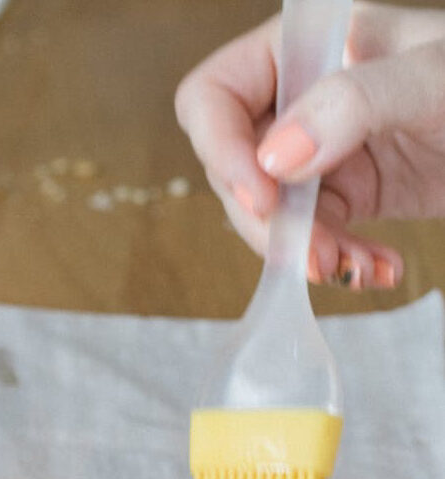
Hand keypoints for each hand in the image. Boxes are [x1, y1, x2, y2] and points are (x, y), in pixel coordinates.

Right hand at [174, 2, 444, 289]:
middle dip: (272, 224)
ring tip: (356, 270)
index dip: (224, 151)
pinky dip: (342, 263)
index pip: (215, 98)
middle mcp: (301, 99)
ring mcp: (321, 151)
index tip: (262, 198)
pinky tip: (379, 268)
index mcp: (303, 49)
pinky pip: (314, 239)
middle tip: (314, 257)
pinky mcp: (347, 195)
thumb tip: (275, 159)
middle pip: (237, 171)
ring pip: (272, 218)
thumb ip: (352, 105)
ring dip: (307, 254)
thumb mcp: (428, 81)